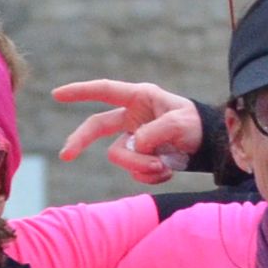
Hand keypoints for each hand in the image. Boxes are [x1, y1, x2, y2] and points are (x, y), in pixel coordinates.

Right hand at [52, 78, 204, 182]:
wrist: (211, 145)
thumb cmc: (197, 124)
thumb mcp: (181, 123)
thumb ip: (156, 131)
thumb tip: (134, 145)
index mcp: (140, 98)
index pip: (105, 91)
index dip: (80, 92)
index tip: (57, 94)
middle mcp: (132, 117)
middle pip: (96, 126)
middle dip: (80, 140)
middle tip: (66, 155)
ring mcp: (134, 139)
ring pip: (119, 156)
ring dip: (140, 165)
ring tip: (164, 166)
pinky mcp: (140, 158)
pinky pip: (134, 172)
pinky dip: (149, 176)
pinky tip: (167, 171)